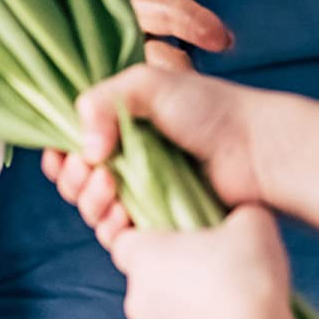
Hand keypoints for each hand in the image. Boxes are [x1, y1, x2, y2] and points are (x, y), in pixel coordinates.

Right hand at [44, 65, 281, 249]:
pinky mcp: (157, 222)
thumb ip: (101, 100)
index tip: (62, 154)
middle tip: (91, 170)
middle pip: (76, 177)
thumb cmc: (211, 110)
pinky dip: (110, 228)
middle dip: (72, 178)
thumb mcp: (148, 84)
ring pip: (93, 208)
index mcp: (121, 120)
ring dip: (89, 202)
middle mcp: (128, 156)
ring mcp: (143, 190)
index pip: (73, 139)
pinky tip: (120, 217)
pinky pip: (120, 234)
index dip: (60, 151)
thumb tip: (84, 149)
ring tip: (110, 190)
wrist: (258, 150)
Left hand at [111, 205, 297, 318]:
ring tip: (231, 305)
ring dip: (189, 308)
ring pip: (165, 314)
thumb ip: (237, 216)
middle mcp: (138, 298)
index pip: (124, 241)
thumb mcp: (252, 224)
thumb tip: (242, 221)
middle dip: (176, 274)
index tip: (180, 238)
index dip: (149, 237)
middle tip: (217, 270)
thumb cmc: (245, 277)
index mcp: (144, 257)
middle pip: (149, 279)